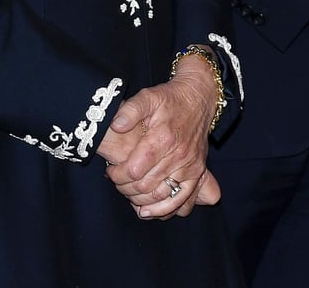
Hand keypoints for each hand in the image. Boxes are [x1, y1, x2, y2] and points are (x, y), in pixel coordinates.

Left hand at [98, 54, 219, 219]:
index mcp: (163, 138)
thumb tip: (115, 126)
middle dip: (125, 188)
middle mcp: (178, 155)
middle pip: (146, 186)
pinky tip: (150, 211)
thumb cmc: (169, 98)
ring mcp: (190, 167)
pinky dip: (165, 210)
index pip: (134, 170)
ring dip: (142, 202)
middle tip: (117, 181)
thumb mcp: (148, 96)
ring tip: (130, 197)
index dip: (118, 175)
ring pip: (162, 198)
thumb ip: (130, 110)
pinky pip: (183, 201)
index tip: (110, 170)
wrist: (198, 98)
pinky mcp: (197, 173)